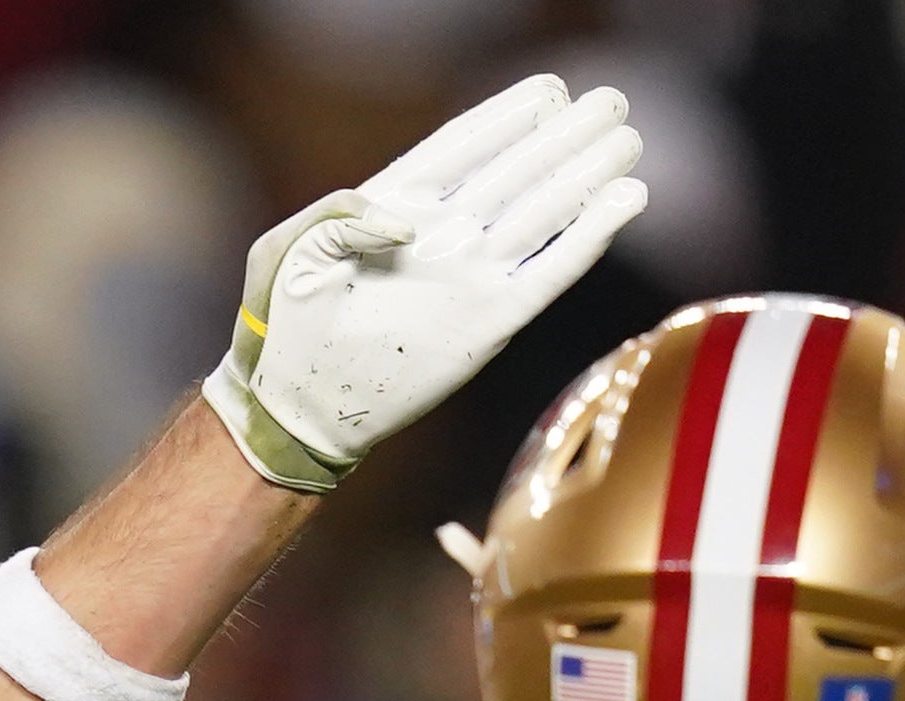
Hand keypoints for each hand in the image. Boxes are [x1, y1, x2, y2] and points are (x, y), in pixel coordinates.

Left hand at [200, 74, 648, 493]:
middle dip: (565, 135)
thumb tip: (400, 216)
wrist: (294, 406)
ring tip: (624, 140)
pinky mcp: (488, 321)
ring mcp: (466, 276)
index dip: (506, 115)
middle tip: (611, 103)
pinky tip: (621, 203)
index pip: (461, 146)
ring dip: (585, 173)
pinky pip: (550, 272)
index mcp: (394, 206)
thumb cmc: (280, 329)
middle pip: (515, 170)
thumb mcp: (288, 253)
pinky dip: (586, 238)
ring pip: (540, 211)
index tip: (548, 89)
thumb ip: (338, 215)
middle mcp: (441, 236)